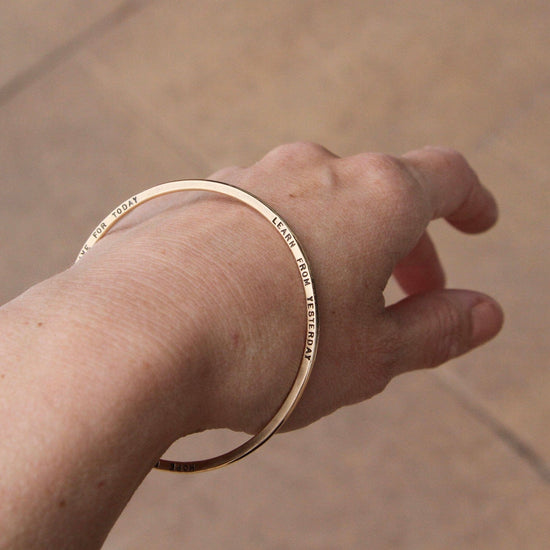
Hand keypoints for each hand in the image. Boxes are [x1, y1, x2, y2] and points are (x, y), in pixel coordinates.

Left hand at [75, 143, 502, 436]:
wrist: (133, 338)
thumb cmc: (269, 351)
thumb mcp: (370, 356)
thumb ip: (433, 330)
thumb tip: (484, 313)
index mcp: (373, 195)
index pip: (444, 177)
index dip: (469, 202)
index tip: (478, 223)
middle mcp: (309, 169)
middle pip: (378, 195)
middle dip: (403, 246)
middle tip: (407, 298)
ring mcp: (245, 178)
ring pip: (313, 205)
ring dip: (337, 245)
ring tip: (328, 303)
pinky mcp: (192, 198)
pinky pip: (254, 217)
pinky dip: (276, 247)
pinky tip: (257, 293)